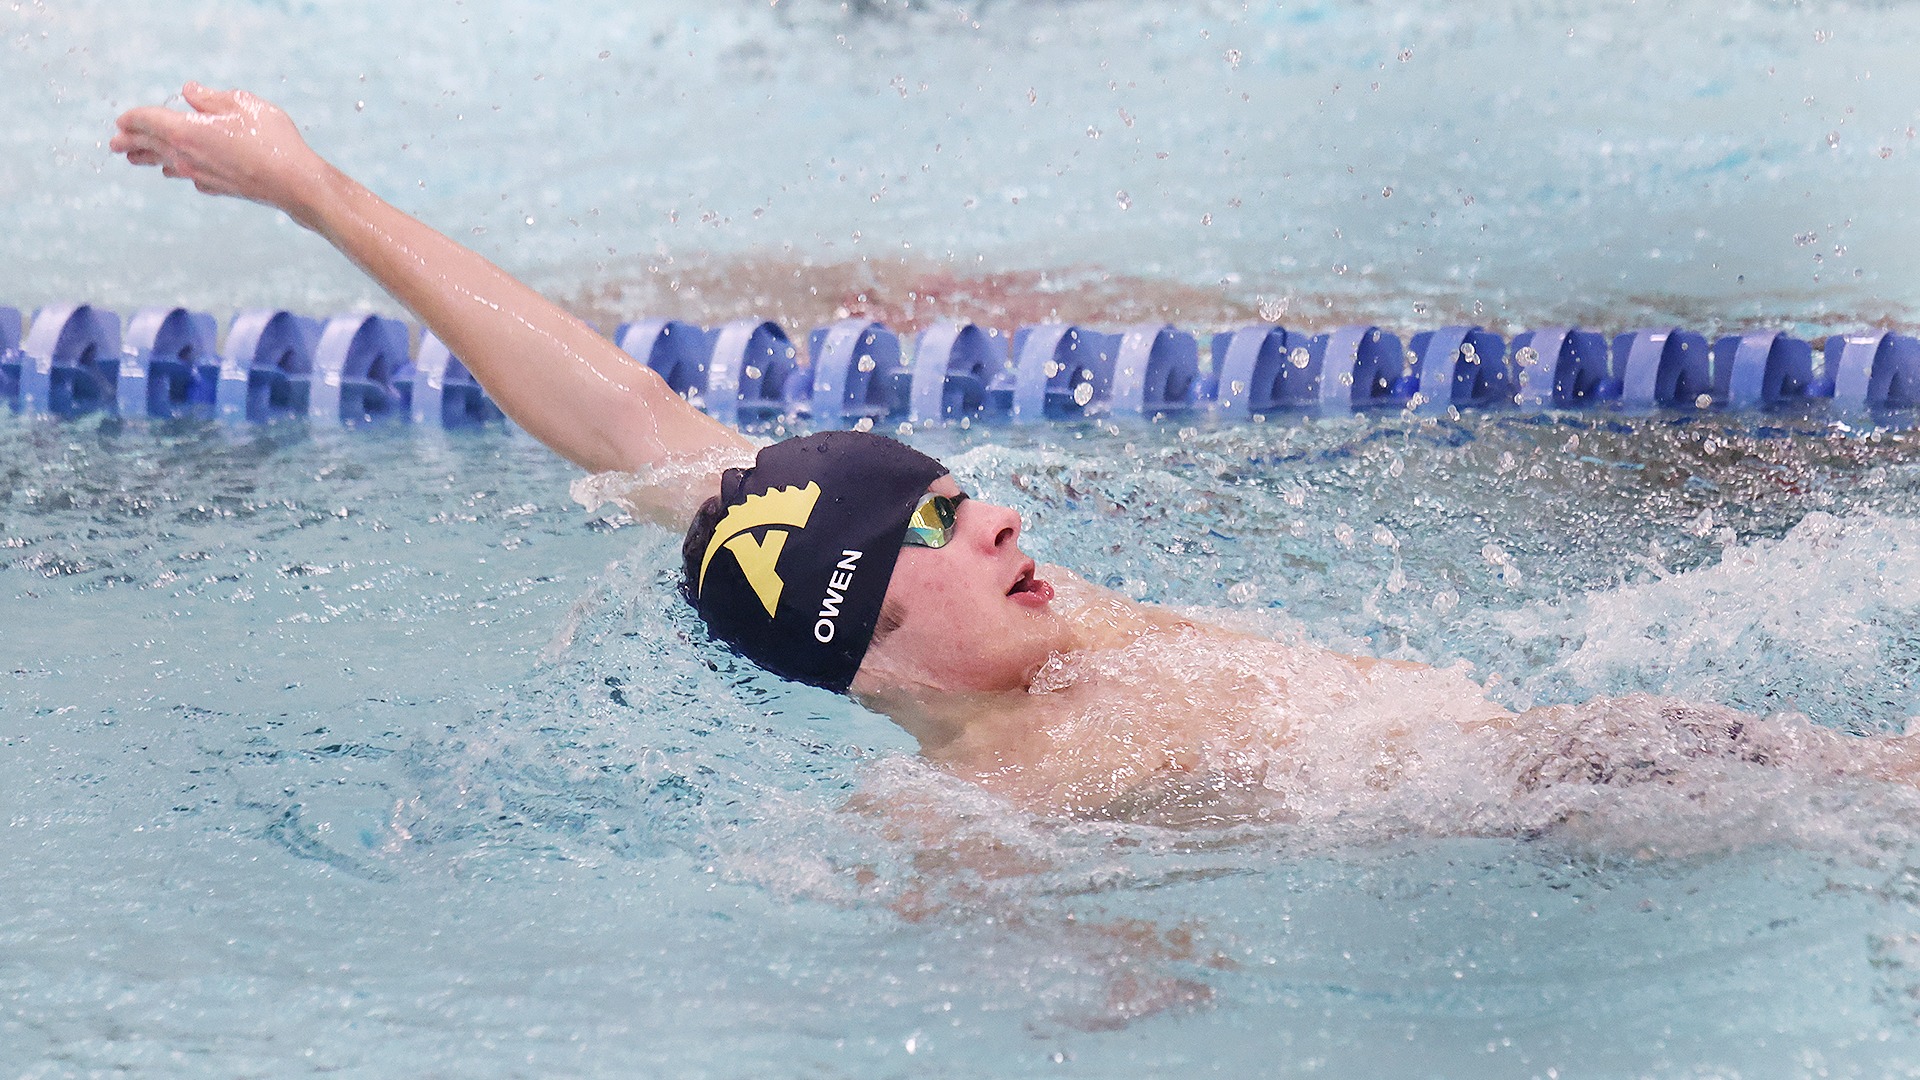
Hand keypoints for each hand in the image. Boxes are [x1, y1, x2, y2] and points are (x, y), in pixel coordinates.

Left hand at [110, 82, 329, 224]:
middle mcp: (186, 155)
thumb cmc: (270, 139)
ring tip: (136, 160)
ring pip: (165, 164)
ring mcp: (200, 175)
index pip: (147, 120)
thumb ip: (211, 97)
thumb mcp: (242, 104)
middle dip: (130, 142)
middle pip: (149, 146)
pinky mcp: (217, 188)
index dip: (132, 117)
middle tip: (114, 143)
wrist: (294, 183)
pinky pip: (189, 177)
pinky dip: (179, 171)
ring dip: (148, 159)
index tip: (121, 119)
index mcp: (186, 130)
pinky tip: (181, 173)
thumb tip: (189, 91)